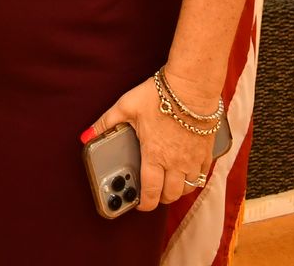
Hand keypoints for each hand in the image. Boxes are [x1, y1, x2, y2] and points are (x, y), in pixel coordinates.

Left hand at [87, 76, 218, 211]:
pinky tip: (186, 171)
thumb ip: (106, 123)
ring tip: (167, 184)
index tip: (138, 204)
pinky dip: (194, 178)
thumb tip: (87, 135)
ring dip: (177, 190)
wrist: (192, 88)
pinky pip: (202, 174)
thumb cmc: (159, 96)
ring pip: (188, 187)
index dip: (144, 204)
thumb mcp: (126, 107)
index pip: (150, 191)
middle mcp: (175, 163)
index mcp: (154, 156)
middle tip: (152, 193)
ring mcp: (193, 159)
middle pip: (171, 194)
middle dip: (160, 198)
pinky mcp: (206, 151)